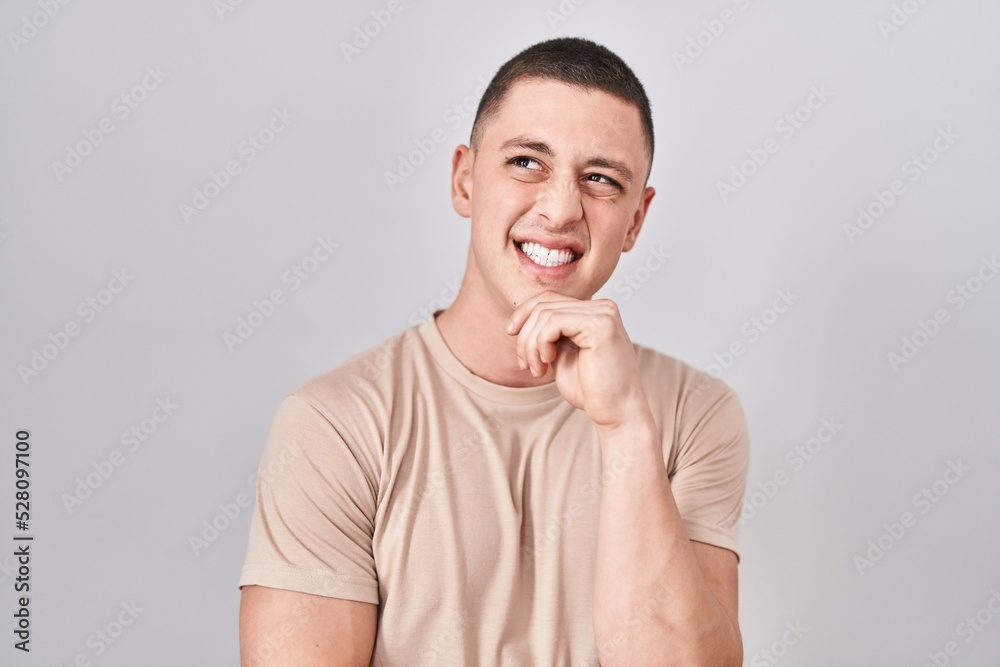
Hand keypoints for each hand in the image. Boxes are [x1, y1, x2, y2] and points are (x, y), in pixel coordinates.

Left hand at [506, 291, 650, 430]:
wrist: (616, 413)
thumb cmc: (591, 390)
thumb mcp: (561, 354)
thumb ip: (548, 334)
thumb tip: (520, 317)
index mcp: (594, 311)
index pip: (549, 298)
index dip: (524, 313)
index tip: (511, 334)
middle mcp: (602, 307)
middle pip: (544, 304)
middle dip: (525, 335)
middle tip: (526, 365)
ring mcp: (603, 313)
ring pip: (545, 313)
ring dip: (530, 345)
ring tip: (536, 369)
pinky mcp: (600, 325)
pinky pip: (554, 322)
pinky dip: (541, 343)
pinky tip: (547, 362)